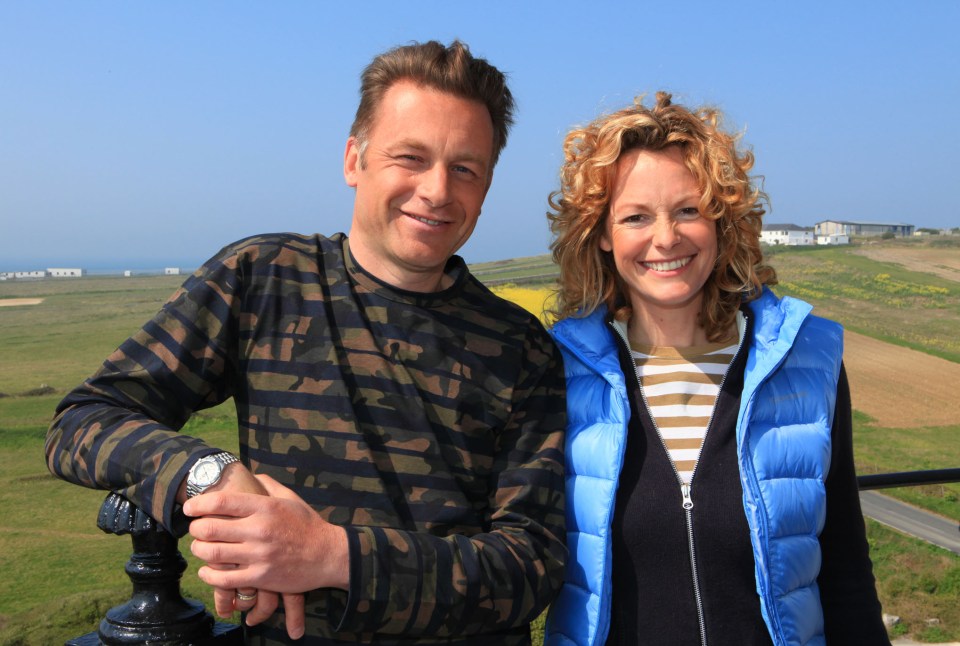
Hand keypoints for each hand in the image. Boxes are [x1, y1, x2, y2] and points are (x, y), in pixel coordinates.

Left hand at [184, 475, 348, 629]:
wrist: (328, 555)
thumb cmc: (308, 525)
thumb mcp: (291, 498)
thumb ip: (268, 485)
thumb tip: (250, 474)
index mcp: (265, 507)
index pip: (221, 502)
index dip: (198, 504)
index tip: (189, 508)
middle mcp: (260, 530)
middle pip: (210, 528)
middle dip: (195, 529)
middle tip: (194, 529)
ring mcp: (259, 556)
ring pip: (213, 554)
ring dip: (199, 550)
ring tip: (200, 548)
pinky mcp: (261, 578)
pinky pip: (224, 580)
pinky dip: (209, 575)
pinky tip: (208, 571)